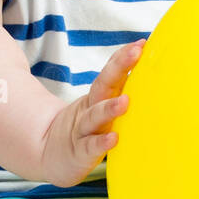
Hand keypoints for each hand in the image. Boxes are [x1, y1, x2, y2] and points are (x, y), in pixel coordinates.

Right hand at [39, 39, 145, 187]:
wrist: (52, 155)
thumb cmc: (85, 129)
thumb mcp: (97, 106)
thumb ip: (116, 89)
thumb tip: (147, 67)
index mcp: (98, 98)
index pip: (110, 72)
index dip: (123, 57)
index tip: (141, 43)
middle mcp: (90, 109)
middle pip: (103, 85)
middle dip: (119, 67)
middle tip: (136, 52)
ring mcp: (83, 130)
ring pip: (95, 116)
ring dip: (110, 108)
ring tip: (125, 101)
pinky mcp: (80, 153)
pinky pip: (91, 147)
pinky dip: (101, 143)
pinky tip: (113, 139)